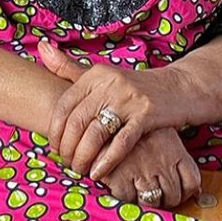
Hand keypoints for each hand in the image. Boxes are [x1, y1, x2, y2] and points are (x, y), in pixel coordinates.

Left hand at [38, 40, 189, 179]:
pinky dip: (107, 161)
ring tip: (81, 170)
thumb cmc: (134, 87)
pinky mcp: (146, 115)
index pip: (64, 104)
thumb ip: (69, 66)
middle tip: (67, 163)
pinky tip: (99, 173)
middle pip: (77, 121)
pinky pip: (120, 143)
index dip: (55, 130)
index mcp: (96, 73)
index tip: (55, 147)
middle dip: (67, 148)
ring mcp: (129, 98)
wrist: (180, 88)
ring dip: (83, 157)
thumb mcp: (102, 75)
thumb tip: (41, 47)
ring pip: (95, 134)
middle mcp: (110, 82)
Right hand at [97, 127, 200, 209]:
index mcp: (174, 150)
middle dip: (165, 199)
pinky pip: (128, 200)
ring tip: (137, 191)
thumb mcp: (158, 130)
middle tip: (154, 194)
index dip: (185, 193)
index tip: (176, 193)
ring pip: (152, 201)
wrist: (104, 115)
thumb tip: (195, 191)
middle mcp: (161, 163)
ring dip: (146, 201)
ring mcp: (141, 172)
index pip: (191, 182)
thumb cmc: (131, 121)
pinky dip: (125, 197)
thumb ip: (175, 155)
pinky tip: (121, 185)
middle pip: (173, 195)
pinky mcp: (119, 178)